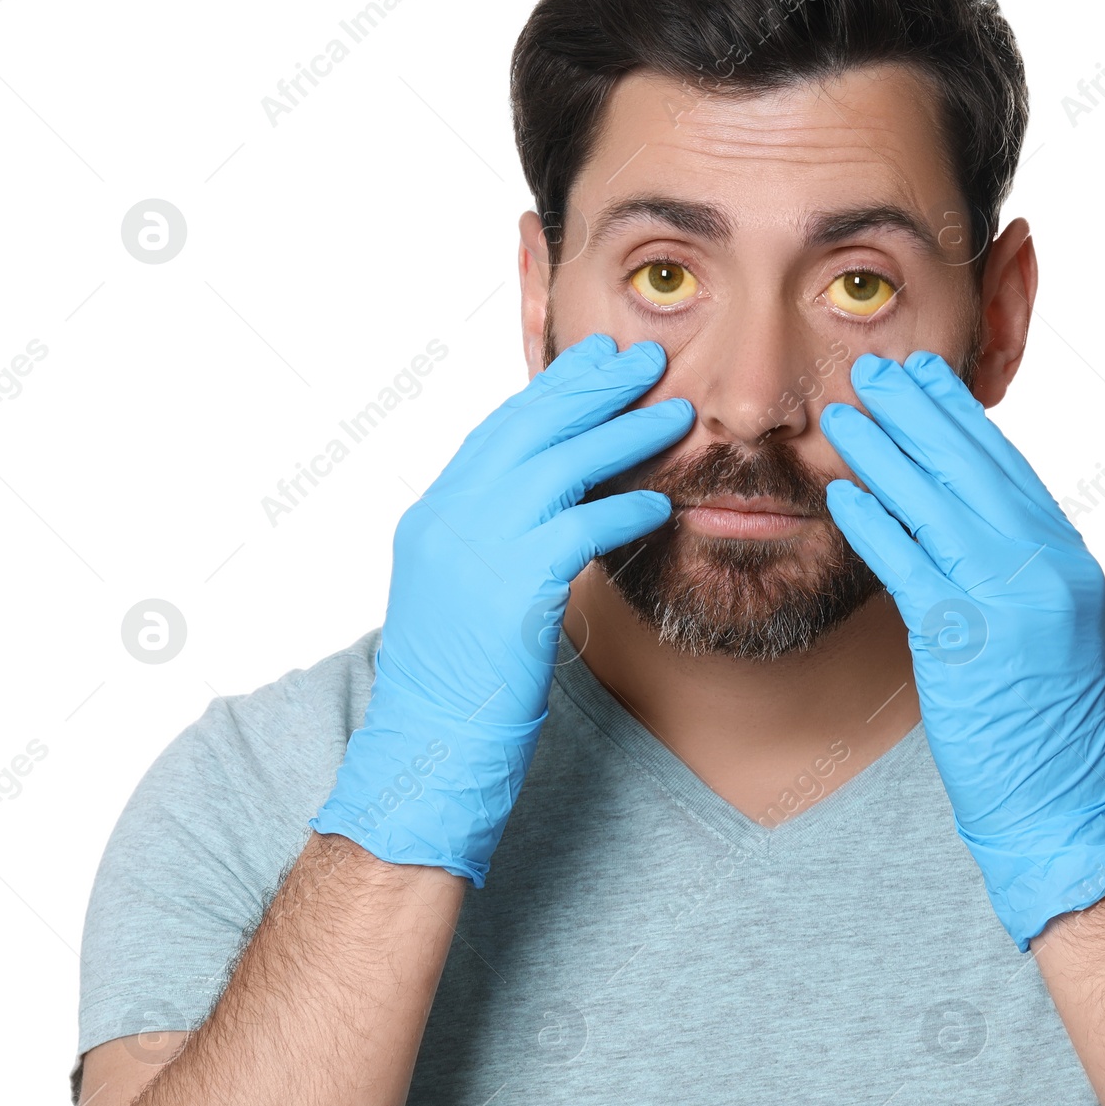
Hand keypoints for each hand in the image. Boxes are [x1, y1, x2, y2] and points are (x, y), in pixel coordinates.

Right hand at [311, 333, 693, 884]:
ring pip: (560, 467)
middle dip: (594, 388)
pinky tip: (660, 502)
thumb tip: (558, 498)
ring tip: (676, 413)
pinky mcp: (511, 591)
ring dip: (625, 435)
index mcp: (434, 514)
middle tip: (646, 360)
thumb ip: (495, 534)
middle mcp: (448, 519)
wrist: (428, 746)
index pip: (500, 429)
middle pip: (530, 429)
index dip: (554, 389)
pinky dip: (624, 510)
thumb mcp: (463, 587)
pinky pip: (580, 530)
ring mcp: (474, 551)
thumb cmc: (457, 677)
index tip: (597, 359)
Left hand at [821, 351, 1104, 948]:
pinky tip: (842, 495)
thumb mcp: (1050, 624)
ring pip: (937, 506)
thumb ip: (1016, 563)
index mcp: (1067, 558)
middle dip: (917, 414)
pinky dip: (874, 524)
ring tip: (844, 414)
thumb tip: (962, 510)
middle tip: (873, 371)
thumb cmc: (1047, 723)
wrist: (1068, 806)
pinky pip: (910, 566)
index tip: (923, 378)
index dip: (960, 417)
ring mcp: (1010, 601)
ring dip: (884, 454)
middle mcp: (1047, 567)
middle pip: (971, 470)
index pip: (1007, 467)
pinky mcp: (966, 641)